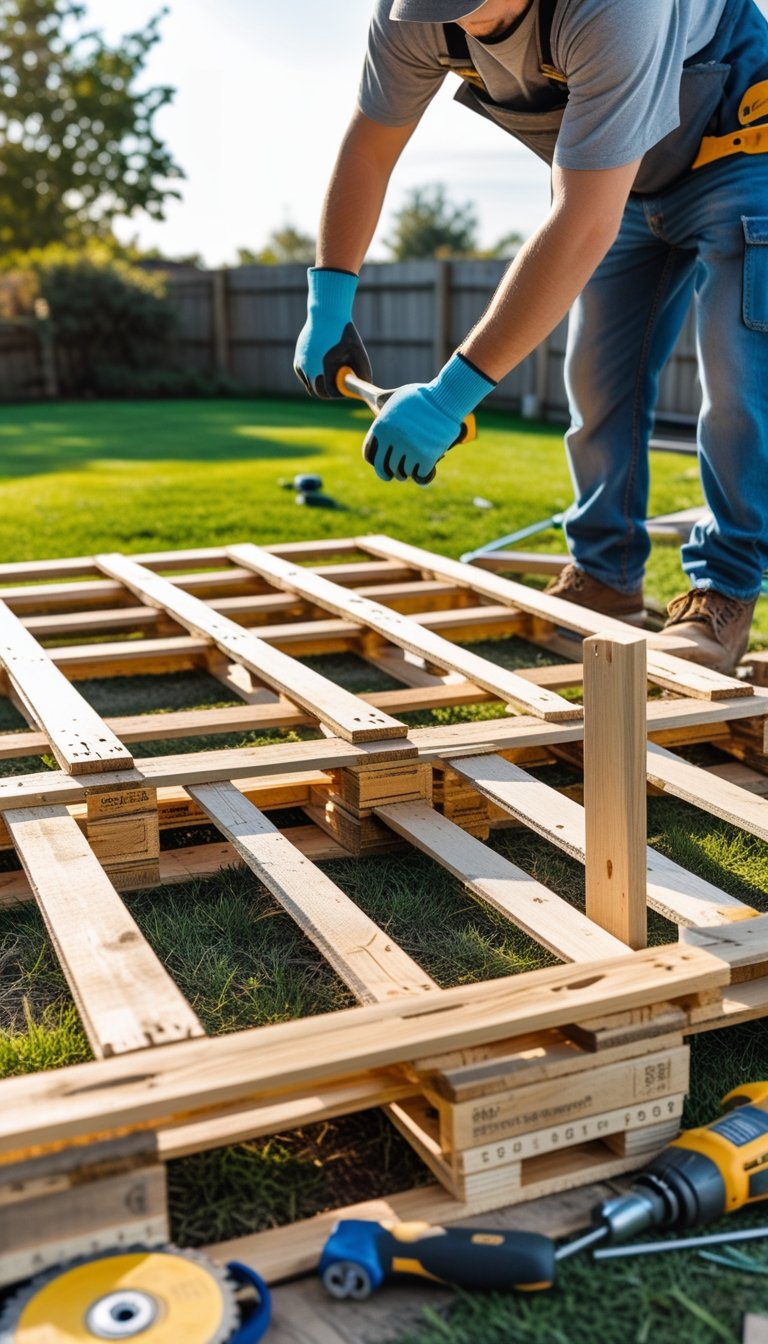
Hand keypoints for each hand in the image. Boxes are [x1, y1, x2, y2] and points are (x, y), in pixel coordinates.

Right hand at [294, 267, 370, 398]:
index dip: (339, 394)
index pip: (330, 392)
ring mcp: (302, 363)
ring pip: (309, 384)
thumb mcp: (358, 352)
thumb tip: (364, 386)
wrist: (326, 314)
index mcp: (325, 366)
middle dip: (328, 393)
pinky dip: (311, 377)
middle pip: (317, 392)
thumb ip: (363, 372)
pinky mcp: (298, 359)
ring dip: (319, 384)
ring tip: (331, 374)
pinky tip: (320, 369)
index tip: (346, 390)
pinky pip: (303, 375)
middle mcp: (310, 367)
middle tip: (338, 387)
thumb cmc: (344, 333)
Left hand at [362, 353, 494, 485]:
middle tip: (398, 475)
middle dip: (391, 473)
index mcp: (380, 427)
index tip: (383, 466)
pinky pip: (420, 475)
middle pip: (385, 468)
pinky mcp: (426, 457)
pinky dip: (423, 474)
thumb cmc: (418, 397)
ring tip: (412, 468)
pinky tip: (425, 469)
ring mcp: (409, 449)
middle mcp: (392, 440)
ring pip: (403, 473)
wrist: (446, 398)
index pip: (370, 456)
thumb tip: (347, 380)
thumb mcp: (391, 397)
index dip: (376, 463)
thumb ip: (372, 398)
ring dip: (408, 472)